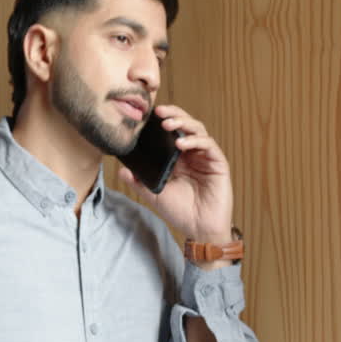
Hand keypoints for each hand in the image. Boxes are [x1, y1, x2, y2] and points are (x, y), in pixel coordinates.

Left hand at [117, 105, 233, 245]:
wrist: (200, 230)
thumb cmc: (180, 213)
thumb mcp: (154, 195)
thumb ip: (139, 182)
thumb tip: (122, 170)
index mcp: (179, 158)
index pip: (172, 131)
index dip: (163, 120)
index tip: (148, 114)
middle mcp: (194, 154)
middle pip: (186, 125)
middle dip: (174, 114)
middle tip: (158, 112)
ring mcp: (207, 158)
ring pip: (198, 130)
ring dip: (183, 124)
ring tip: (168, 125)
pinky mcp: (218, 164)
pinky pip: (209, 145)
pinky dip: (195, 141)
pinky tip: (181, 143)